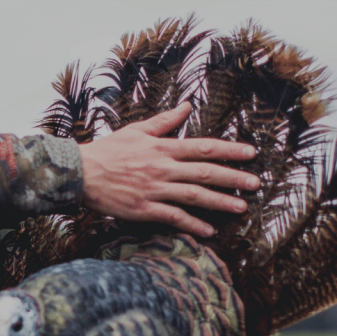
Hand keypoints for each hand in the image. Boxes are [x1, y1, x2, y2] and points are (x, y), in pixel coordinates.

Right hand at [79, 102, 259, 237]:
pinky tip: (208, 230)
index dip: (229, 150)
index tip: (250, 153)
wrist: (80, 173)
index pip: (203, 147)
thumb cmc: (108, 150)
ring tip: (241, 207)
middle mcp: (162, 168)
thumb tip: (187, 105)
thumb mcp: (136, 130)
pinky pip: (174, 217)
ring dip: (220, 202)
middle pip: (205, 172)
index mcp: (162, 147)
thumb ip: (165, 120)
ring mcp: (154, 189)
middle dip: (233, 177)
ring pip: (194, 196)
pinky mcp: (144, 209)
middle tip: (255, 183)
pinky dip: (192, 224)